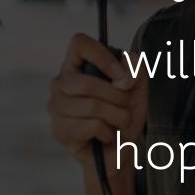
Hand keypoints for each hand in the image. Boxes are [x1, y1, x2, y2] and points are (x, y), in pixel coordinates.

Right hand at [47, 33, 146, 170]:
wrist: (120, 151)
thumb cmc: (124, 116)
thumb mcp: (138, 89)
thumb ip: (136, 70)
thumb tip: (126, 71)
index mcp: (78, 67)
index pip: (79, 43)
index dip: (101, 55)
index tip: (120, 74)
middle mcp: (61, 84)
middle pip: (87, 83)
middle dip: (116, 98)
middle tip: (125, 107)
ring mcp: (56, 107)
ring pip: (92, 106)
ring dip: (116, 117)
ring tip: (117, 122)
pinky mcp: (59, 130)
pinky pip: (90, 126)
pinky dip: (107, 132)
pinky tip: (105, 135)